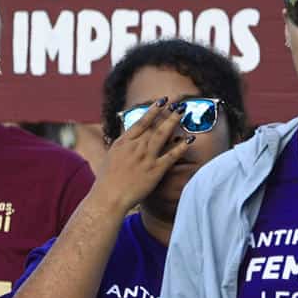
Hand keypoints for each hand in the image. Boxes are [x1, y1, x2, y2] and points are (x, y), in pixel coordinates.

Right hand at [97, 100, 191, 214]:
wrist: (109, 196)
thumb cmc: (107, 180)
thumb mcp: (110, 157)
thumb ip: (121, 146)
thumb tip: (127, 137)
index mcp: (123, 142)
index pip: (141, 122)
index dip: (153, 110)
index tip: (161, 101)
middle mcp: (136, 146)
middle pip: (154, 126)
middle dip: (167, 113)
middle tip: (178, 103)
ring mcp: (146, 157)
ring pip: (163, 135)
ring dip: (173, 121)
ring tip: (183, 112)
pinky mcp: (155, 170)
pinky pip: (171, 156)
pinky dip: (181, 146)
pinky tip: (190, 139)